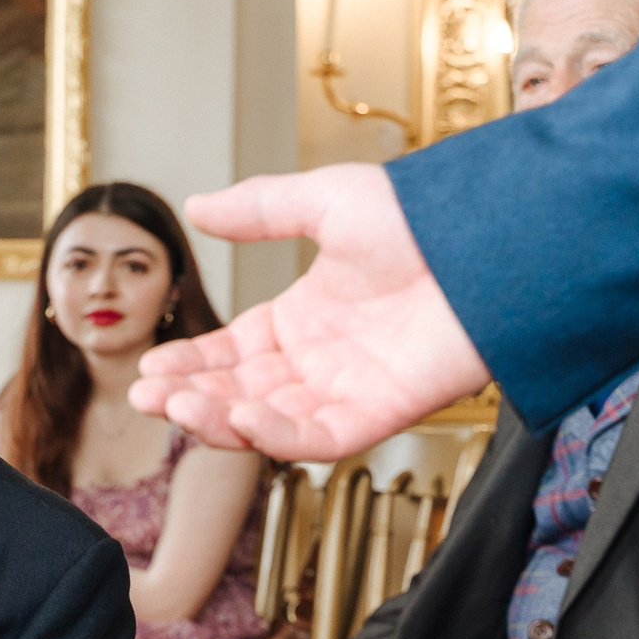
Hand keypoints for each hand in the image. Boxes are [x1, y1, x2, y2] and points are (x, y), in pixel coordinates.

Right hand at [130, 165, 490, 459]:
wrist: (493, 241)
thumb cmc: (427, 219)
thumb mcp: (327, 200)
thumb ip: (259, 210)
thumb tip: (196, 206)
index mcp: (303, 319)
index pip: (229, 354)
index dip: (188, 364)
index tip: (150, 369)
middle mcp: (320, 361)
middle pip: (238, 392)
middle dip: (188, 396)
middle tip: (145, 394)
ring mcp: (347, 389)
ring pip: (267, 421)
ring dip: (218, 418)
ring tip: (176, 406)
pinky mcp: (379, 413)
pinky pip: (317, 439)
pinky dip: (275, 436)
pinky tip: (239, 417)